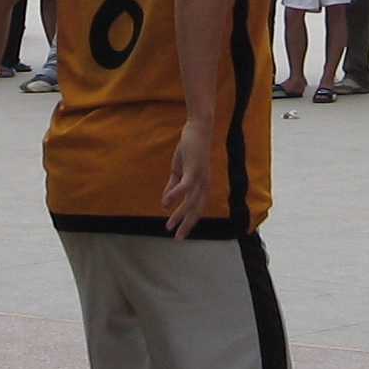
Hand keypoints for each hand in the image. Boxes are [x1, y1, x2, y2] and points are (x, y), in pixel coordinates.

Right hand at [162, 122, 211, 238]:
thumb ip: (173, 188)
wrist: (198, 129)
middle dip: (186, 225)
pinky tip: (167, 203)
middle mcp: (203, 184)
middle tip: (177, 238)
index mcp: (201, 186)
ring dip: (179, 215)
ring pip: (190, 201)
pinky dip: (176, 195)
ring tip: (169, 225)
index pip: (196, 209)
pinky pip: (185, 185)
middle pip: (195, 209)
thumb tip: (164, 205)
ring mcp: (200, 177)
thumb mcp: (179, 171)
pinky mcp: (193, 168)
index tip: (180, 234)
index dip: (188, 222)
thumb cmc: (190, 149)